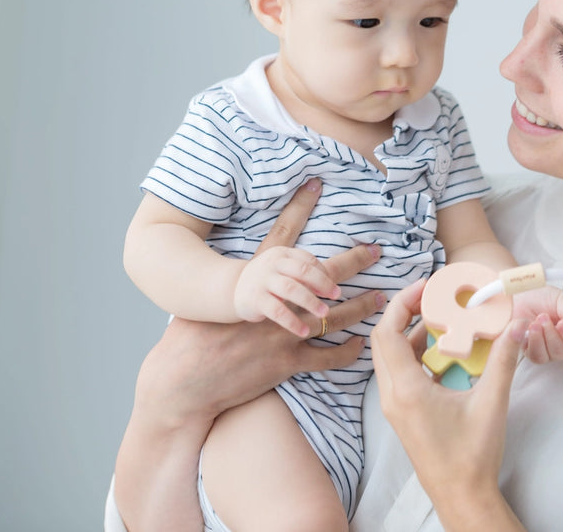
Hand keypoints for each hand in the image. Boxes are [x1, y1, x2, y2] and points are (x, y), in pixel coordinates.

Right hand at [115, 180, 381, 530]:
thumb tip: (236, 271)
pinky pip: (323, 355)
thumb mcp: (207, 301)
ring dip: (357, 307)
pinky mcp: (284, 360)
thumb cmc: (189, 340)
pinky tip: (359, 346)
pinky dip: (344, 352)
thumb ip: (227, 283)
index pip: (280, 237)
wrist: (183, 376)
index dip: (299, 208)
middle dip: (351, 261)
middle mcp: (272, 299)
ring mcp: (281, 329)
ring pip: (330, 314)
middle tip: (375, 253)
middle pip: (320, 272)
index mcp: (252, 277)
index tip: (316, 185)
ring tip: (379, 300)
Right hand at [234, 246, 341, 336]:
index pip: (308, 260)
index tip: (335, 290)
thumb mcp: (283, 271)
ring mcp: (262, 281)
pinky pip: (276, 310)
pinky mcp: (254, 299)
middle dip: (322, 283)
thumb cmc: (268, 282)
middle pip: (302, 270)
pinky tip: (303, 331)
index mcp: (282, 254)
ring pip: (291, 288)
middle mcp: (272, 264)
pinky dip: (292, 321)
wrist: (231, 290)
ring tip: (324, 313)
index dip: (324, 274)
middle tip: (336, 296)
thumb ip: (305, 275)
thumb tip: (333, 288)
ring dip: (310, 301)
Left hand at [372, 282, 527, 530]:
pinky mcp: (402, 413)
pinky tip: (443, 350)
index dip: (403, 302)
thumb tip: (516, 325)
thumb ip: (503, 360)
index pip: (388, 332)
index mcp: (405, 390)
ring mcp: (394, 405)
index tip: (426, 286)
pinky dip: (415, 354)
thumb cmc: (473, 455)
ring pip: (390, 356)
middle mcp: (391, 395)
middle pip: (384, 340)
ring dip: (411, 333)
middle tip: (433, 297)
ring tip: (441, 318)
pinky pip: (400, 373)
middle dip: (405, 312)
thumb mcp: (491, 403)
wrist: (462, 496)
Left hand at [511, 286, 562, 363]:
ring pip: (559, 354)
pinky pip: (540, 356)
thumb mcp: (557, 297)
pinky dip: (536, 342)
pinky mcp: (534, 353)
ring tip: (540, 320)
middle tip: (561, 322)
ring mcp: (551, 348)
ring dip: (550, 336)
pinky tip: (532, 329)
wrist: (513, 298)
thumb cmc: (535, 297)